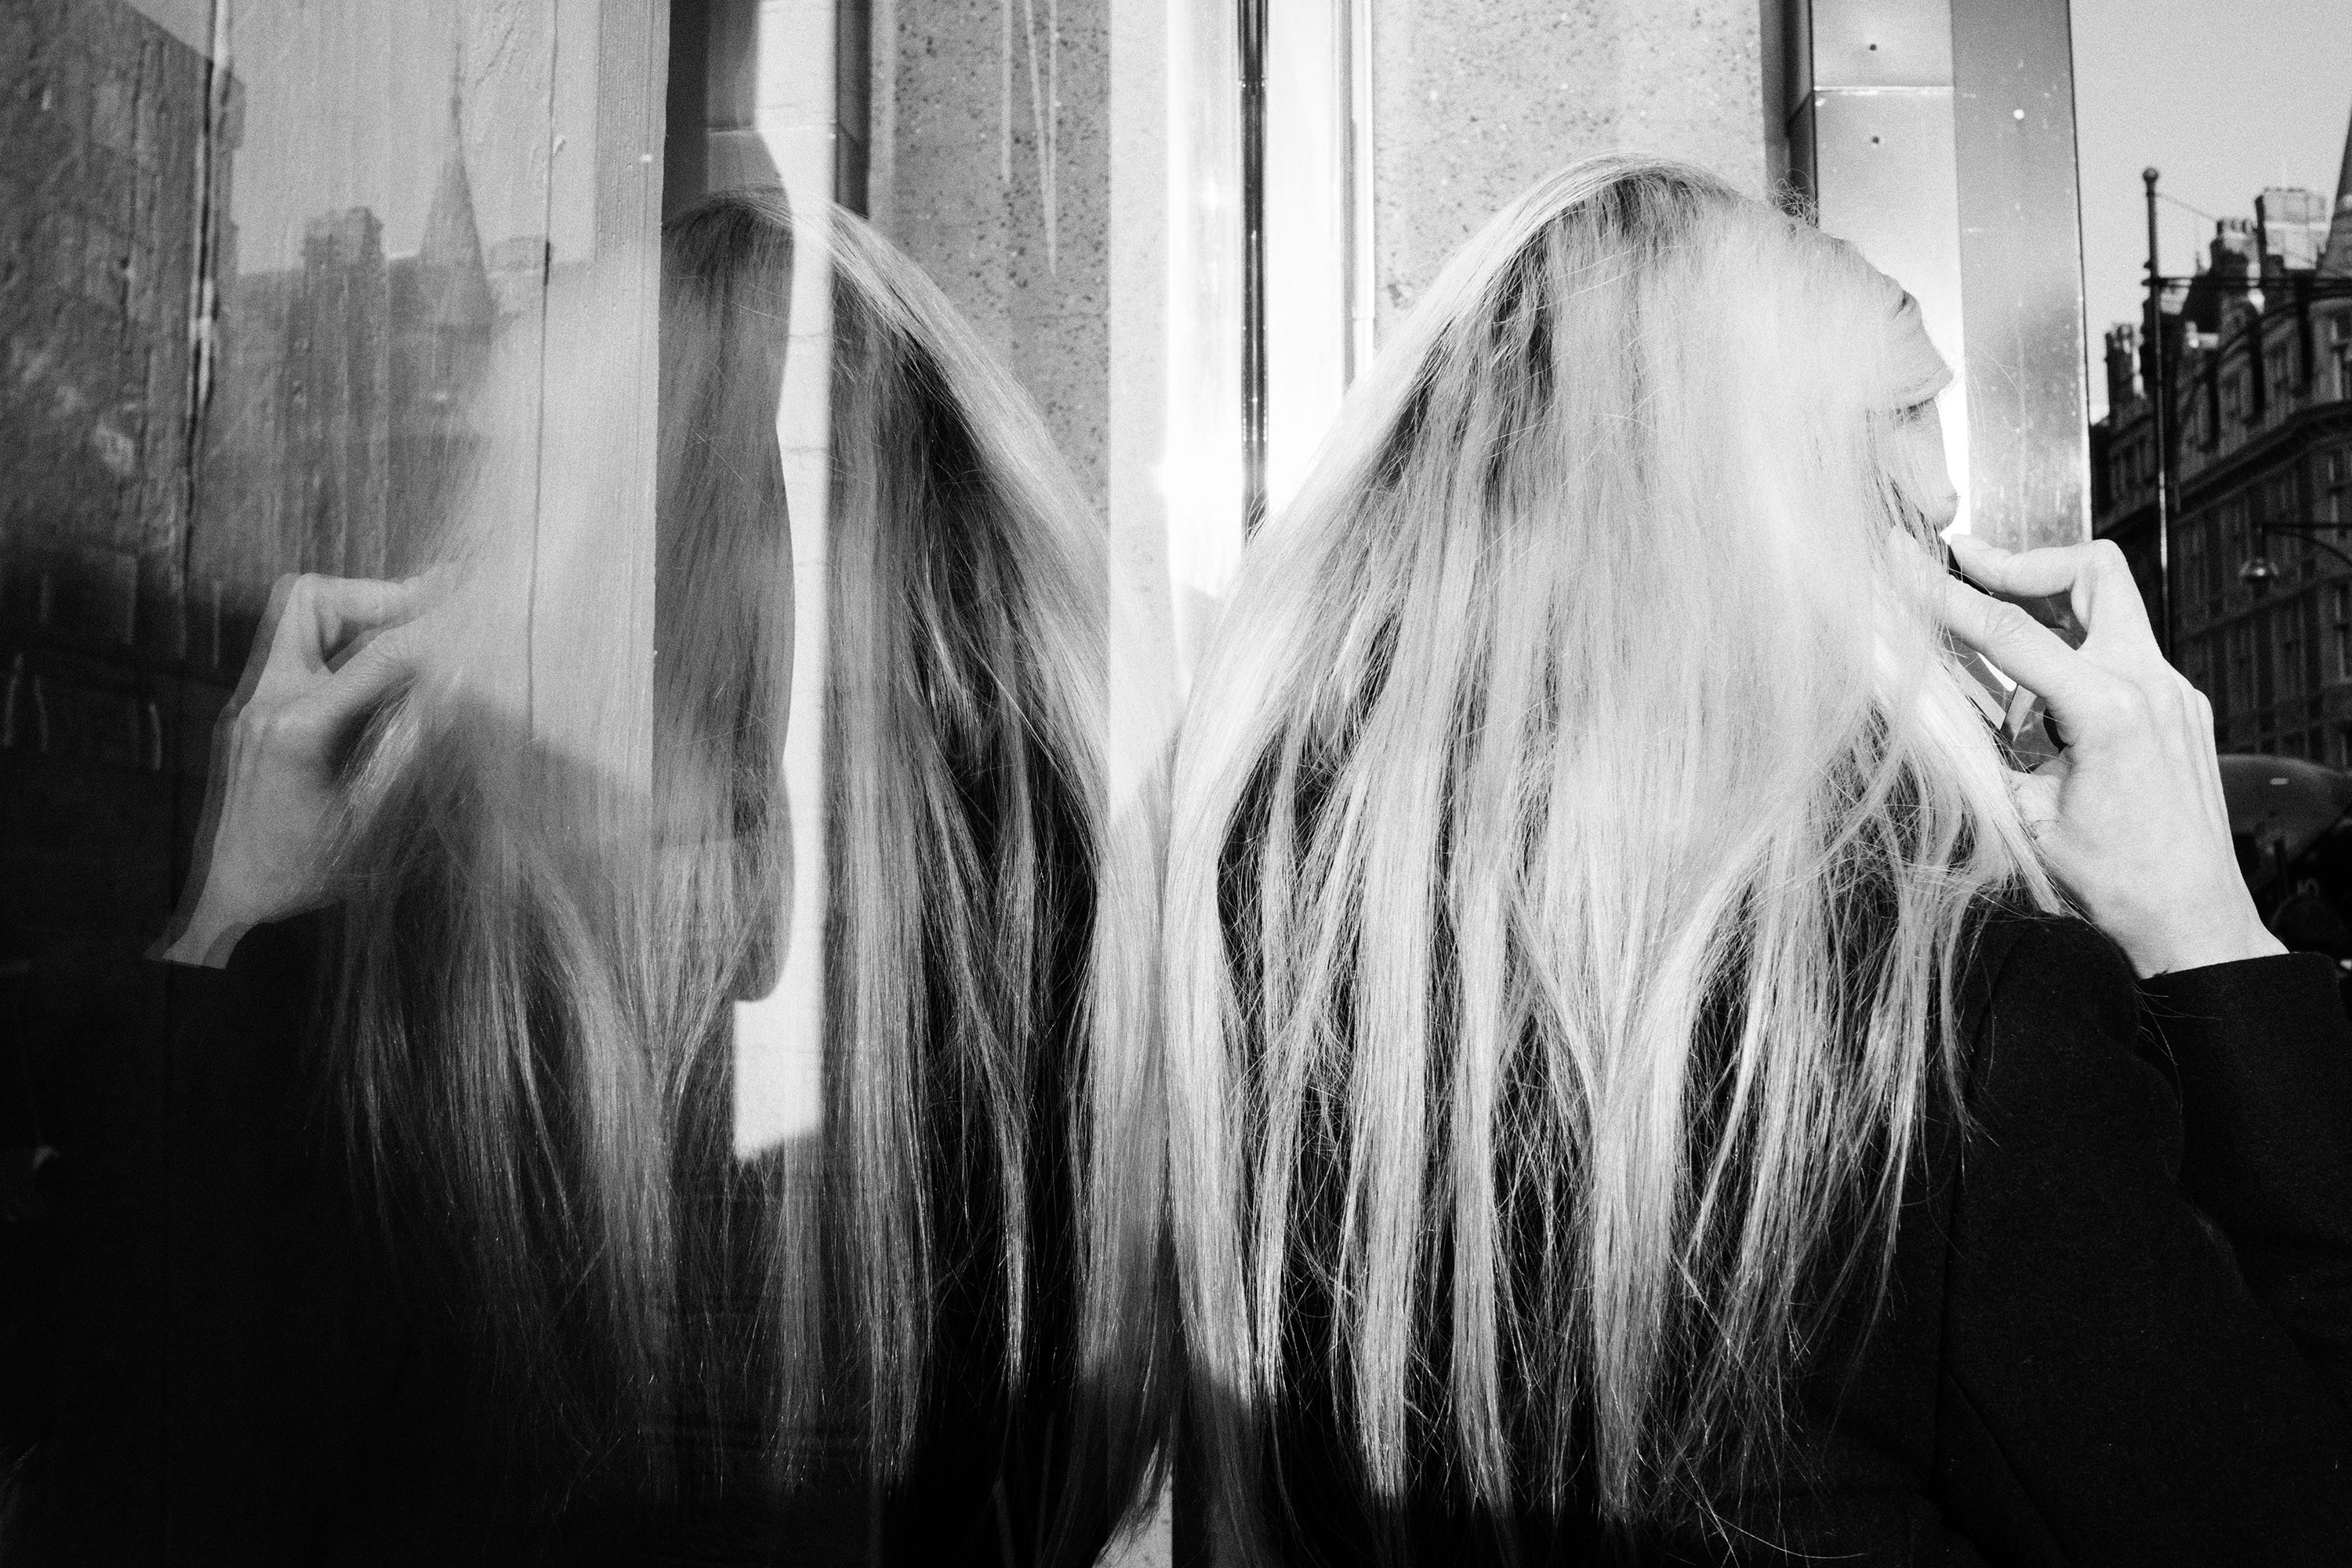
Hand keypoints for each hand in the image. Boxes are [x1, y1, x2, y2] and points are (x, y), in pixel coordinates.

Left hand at [156, 573, 429, 967]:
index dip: (434, 629)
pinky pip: (301, 651)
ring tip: (414, 632)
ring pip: (299, 616)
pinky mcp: (256, 711)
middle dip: (380, 595)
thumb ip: (412, 752)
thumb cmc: (305, 873)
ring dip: (358, 612)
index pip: (378, 653)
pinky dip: (347, 643)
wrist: (234, 898)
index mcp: (298, 728)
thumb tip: (457, 689)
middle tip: (436, 607)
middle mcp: (268, 701)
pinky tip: (387, 671)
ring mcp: (254, 702)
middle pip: (311, 599)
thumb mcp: (372, 821)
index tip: (475, 616)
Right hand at [1935, 534, 2280, 977]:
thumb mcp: (2023, 817)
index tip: (1907, 565)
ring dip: (2048, 617)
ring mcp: (2174, 693)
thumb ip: (1977, 752)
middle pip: (2092, 572)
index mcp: (2109, 709)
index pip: (2012, 629)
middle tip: (1969, 565)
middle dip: (2025, 563)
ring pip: (2108, 609)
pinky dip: (2073, 660)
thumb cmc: (2116, 884)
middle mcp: (2153, 686)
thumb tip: (1926, 706)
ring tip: (2003, 680)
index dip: (1948, 595)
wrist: (2194, 920)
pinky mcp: (2180, 709)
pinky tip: (2040, 714)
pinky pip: (2121, 655)